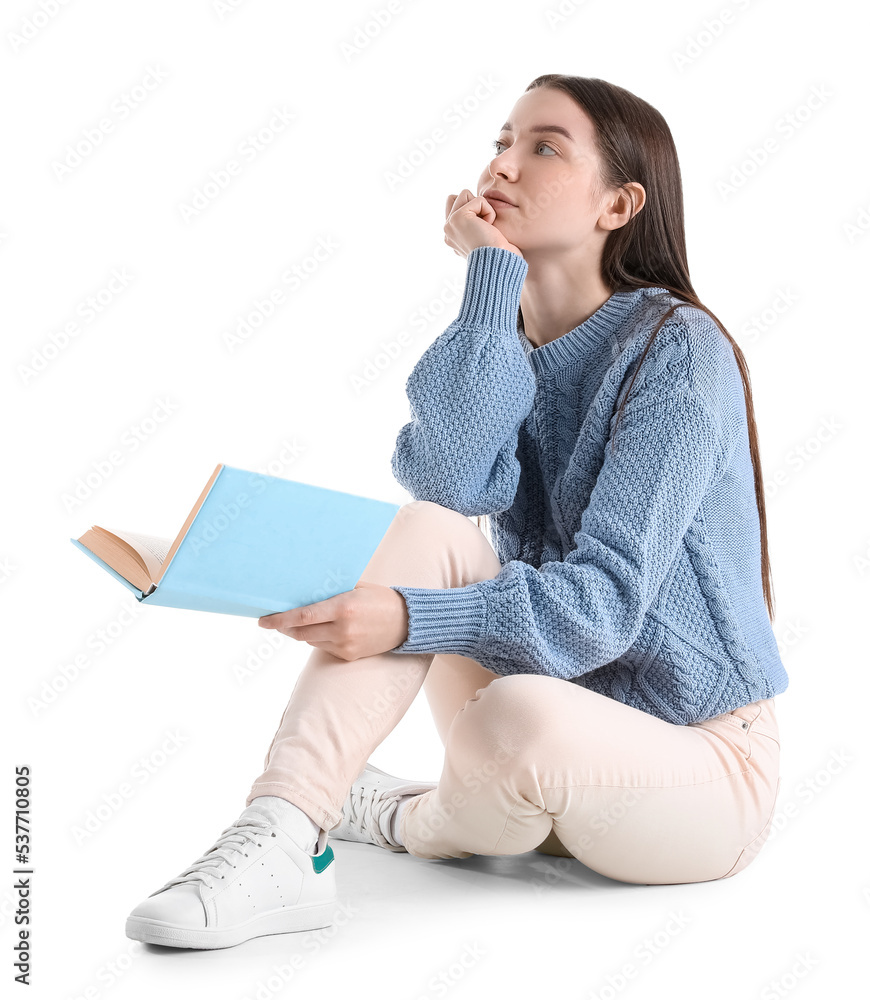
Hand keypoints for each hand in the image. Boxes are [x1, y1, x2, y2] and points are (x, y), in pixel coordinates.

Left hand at [258, 580, 408, 660]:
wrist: (406, 622)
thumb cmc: (380, 599)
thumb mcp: (356, 587)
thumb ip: (331, 591)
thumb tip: (302, 591)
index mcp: (343, 608)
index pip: (302, 616)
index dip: (279, 620)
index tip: (263, 620)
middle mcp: (342, 629)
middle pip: (300, 632)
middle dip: (285, 627)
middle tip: (275, 620)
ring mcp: (345, 645)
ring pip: (309, 641)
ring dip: (301, 632)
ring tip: (301, 622)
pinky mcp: (348, 655)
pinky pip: (323, 647)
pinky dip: (318, 638)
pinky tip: (324, 629)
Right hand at [444, 189, 523, 259]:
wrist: (498, 264)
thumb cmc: (500, 255)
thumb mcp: (486, 239)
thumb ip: (476, 225)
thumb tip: (480, 212)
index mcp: (452, 237)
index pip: (455, 206)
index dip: (473, 210)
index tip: (483, 230)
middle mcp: (448, 231)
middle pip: (458, 197)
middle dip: (474, 205)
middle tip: (483, 227)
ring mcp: (450, 224)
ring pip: (465, 194)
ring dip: (482, 208)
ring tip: (485, 228)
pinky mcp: (458, 217)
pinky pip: (478, 200)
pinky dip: (489, 212)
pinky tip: (488, 228)